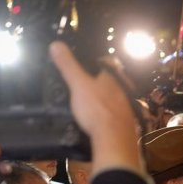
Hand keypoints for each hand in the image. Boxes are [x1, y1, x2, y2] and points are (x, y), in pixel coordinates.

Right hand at [49, 42, 141, 174]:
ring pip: (113, 100)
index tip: (82, 67)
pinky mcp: (126, 125)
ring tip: (88, 105)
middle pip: (110, 83)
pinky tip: (98, 121)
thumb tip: (56, 44)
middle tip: (82, 88)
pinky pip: (114, 116)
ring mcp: (126, 109)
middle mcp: (122, 91)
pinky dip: (106, 116)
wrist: (114, 140)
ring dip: (103, 101)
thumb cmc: (95, 108)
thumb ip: (68, 66)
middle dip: (98, 84)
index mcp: (112, 79)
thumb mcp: (78, 84)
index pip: (105, 65)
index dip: (94, 64)